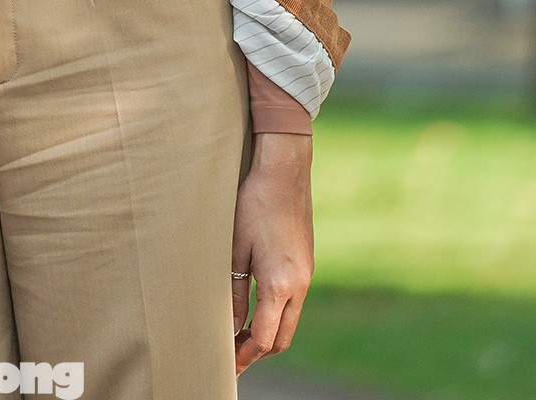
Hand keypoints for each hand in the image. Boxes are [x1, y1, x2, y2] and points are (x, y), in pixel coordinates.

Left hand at [231, 131, 313, 372]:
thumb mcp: (236, 250)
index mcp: (280, 284)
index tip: (228, 364)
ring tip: (241, 335)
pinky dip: (277, 313)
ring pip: (290, 320)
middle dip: (258, 351)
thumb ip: (235, 293)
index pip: (265, 338)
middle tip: (233, 356)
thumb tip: (230, 327)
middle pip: (283, 337)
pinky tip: (258, 307)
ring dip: (269, 333)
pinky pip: (294, 301)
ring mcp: (307, 275)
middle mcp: (300, 285)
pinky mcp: (307, 263)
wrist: (284, 170)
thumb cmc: (253, 204)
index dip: (245, 356)